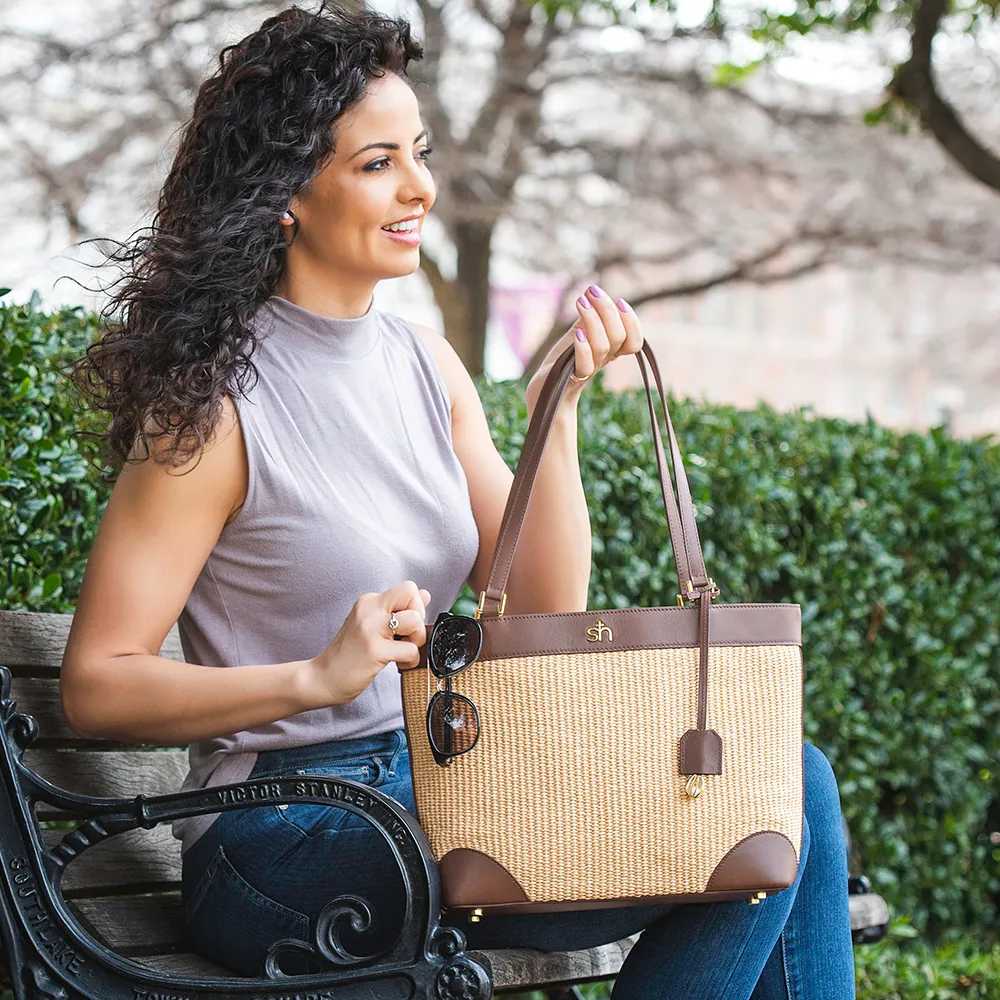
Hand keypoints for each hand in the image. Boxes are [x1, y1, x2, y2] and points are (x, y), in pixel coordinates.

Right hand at [306, 581, 430, 705]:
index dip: (414, 607)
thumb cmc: (350, 654)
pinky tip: (398, 664)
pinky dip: (411, 660)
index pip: (407, 589)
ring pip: (415, 620)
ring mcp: (370, 628)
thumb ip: (398, 609)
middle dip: (419, 617)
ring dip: (416, 640)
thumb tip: (425, 594)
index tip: (404, 626)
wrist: (323, 678)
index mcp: (368, 602)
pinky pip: (410, 649)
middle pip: (411, 594)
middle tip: (406, 636)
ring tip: (402, 651)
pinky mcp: (374, 650)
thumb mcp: (373, 625)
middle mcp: (368, 609)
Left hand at [527, 284, 644, 410]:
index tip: (620, 300)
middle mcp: (603, 361)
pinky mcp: (571, 378)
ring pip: (603, 347)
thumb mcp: (578, 334)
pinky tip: (577, 332)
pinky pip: (585, 365)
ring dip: (593, 320)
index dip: (632, 321)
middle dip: (607, 309)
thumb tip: (591, 289)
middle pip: (619, 337)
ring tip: (580, 301)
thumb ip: (588, 317)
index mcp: (610, 351)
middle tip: (592, 291)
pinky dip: (583, 347)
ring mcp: (588, 370)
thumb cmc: (562, 361)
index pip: (634, 341)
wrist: (543, 390)